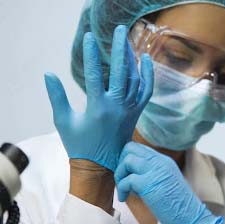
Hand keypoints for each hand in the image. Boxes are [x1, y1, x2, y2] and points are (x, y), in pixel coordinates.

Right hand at [44, 25, 153, 170]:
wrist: (101, 165)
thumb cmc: (79, 144)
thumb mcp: (63, 120)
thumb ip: (57, 96)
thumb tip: (49, 74)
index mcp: (98, 107)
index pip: (95, 74)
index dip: (92, 55)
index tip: (89, 38)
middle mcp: (117, 106)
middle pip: (122, 72)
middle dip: (121, 48)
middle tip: (120, 30)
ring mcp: (129, 110)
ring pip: (135, 79)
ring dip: (132, 58)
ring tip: (127, 41)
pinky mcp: (136, 113)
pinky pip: (146, 92)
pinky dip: (148, 76)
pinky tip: (146, 60)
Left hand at [114, 142, 224, 223]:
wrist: (190, 219)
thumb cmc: (178, 208)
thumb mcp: (165, 183)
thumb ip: (152, 174)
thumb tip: (131, 174)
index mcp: (165, 161)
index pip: (139, 148)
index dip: (127, 159)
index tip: (126, 174)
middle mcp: (160, 162)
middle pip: (131, 149)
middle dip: (121, 164)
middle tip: (123, 181)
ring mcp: (155, 171)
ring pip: (127, 160)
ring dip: (120, 175)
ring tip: (124, 190)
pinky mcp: (148, 183)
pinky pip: (127, 179)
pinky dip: (122, 189)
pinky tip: (125, 199)